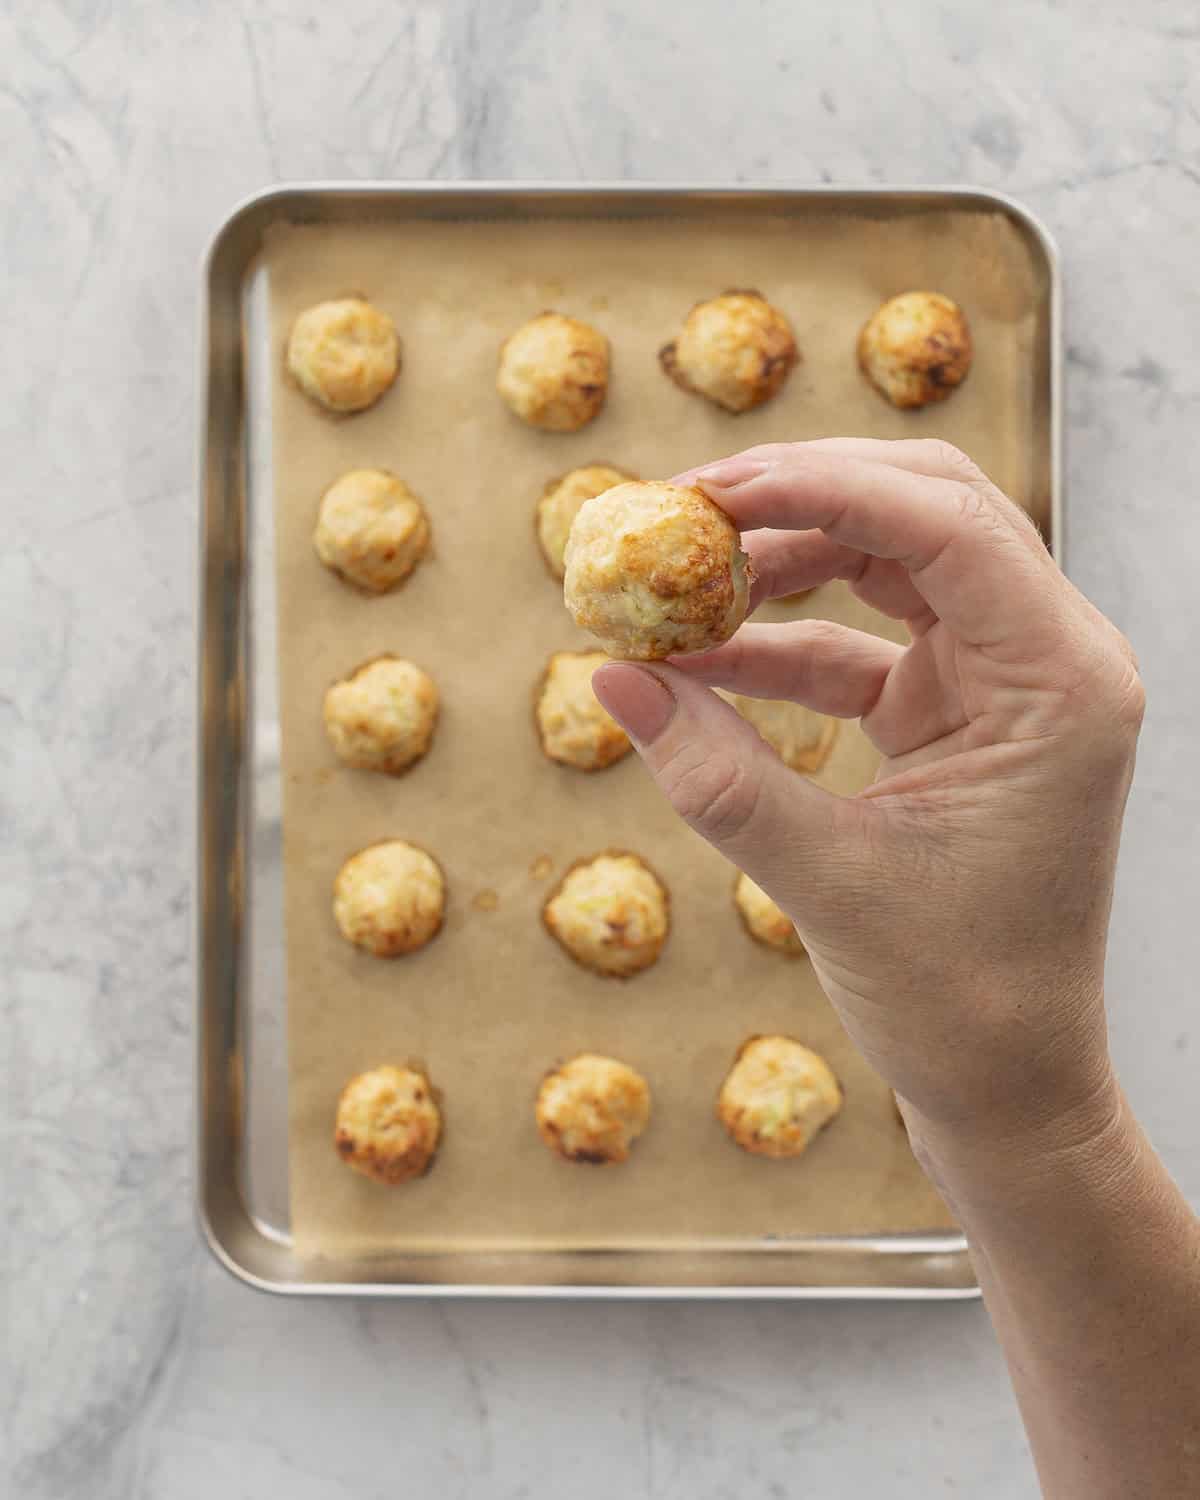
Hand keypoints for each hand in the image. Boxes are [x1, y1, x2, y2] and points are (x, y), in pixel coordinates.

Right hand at [593, 440, 1144, 1161]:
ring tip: (678, 585)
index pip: (948, 525)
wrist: (1006, 1084)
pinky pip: (859, 645)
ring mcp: (1002, 682)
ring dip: (782, 563)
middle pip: (926, 511)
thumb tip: (612, 676)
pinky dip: (779, 644)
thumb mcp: (827, 881)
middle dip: (800, 497)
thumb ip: (717, 776)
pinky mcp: (955, 714)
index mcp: (1059, 682)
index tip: (707, 494)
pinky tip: (698, 660)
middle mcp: (1046, 660)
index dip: (820, 486)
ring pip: (891, 564)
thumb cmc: (957, 999)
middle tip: (684, 511)